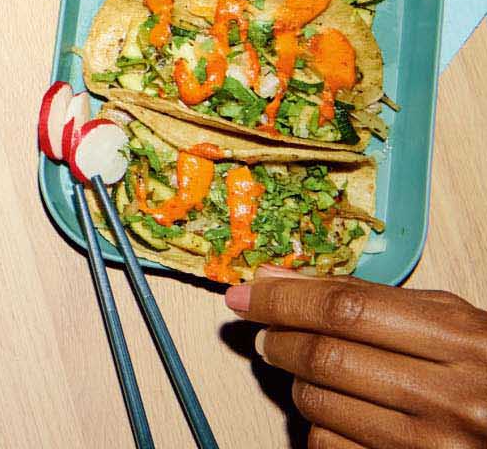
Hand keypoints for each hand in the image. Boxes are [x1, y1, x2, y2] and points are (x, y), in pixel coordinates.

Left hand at [228, 268, 486, 448]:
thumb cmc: (485, 370)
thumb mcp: (448, 321)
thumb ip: (368, 298)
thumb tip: (277, 278)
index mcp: (462, 343)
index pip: (346, 311)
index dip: (284, 299)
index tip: (247, 294)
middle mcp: (449, 398)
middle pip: (325, 357)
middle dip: (280, 339)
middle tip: (270, 333)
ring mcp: (431, 446)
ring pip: (318, 403)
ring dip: (297, 381)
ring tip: (312, 370)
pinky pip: (327, 445)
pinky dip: (317, 423)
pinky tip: (337, 410)